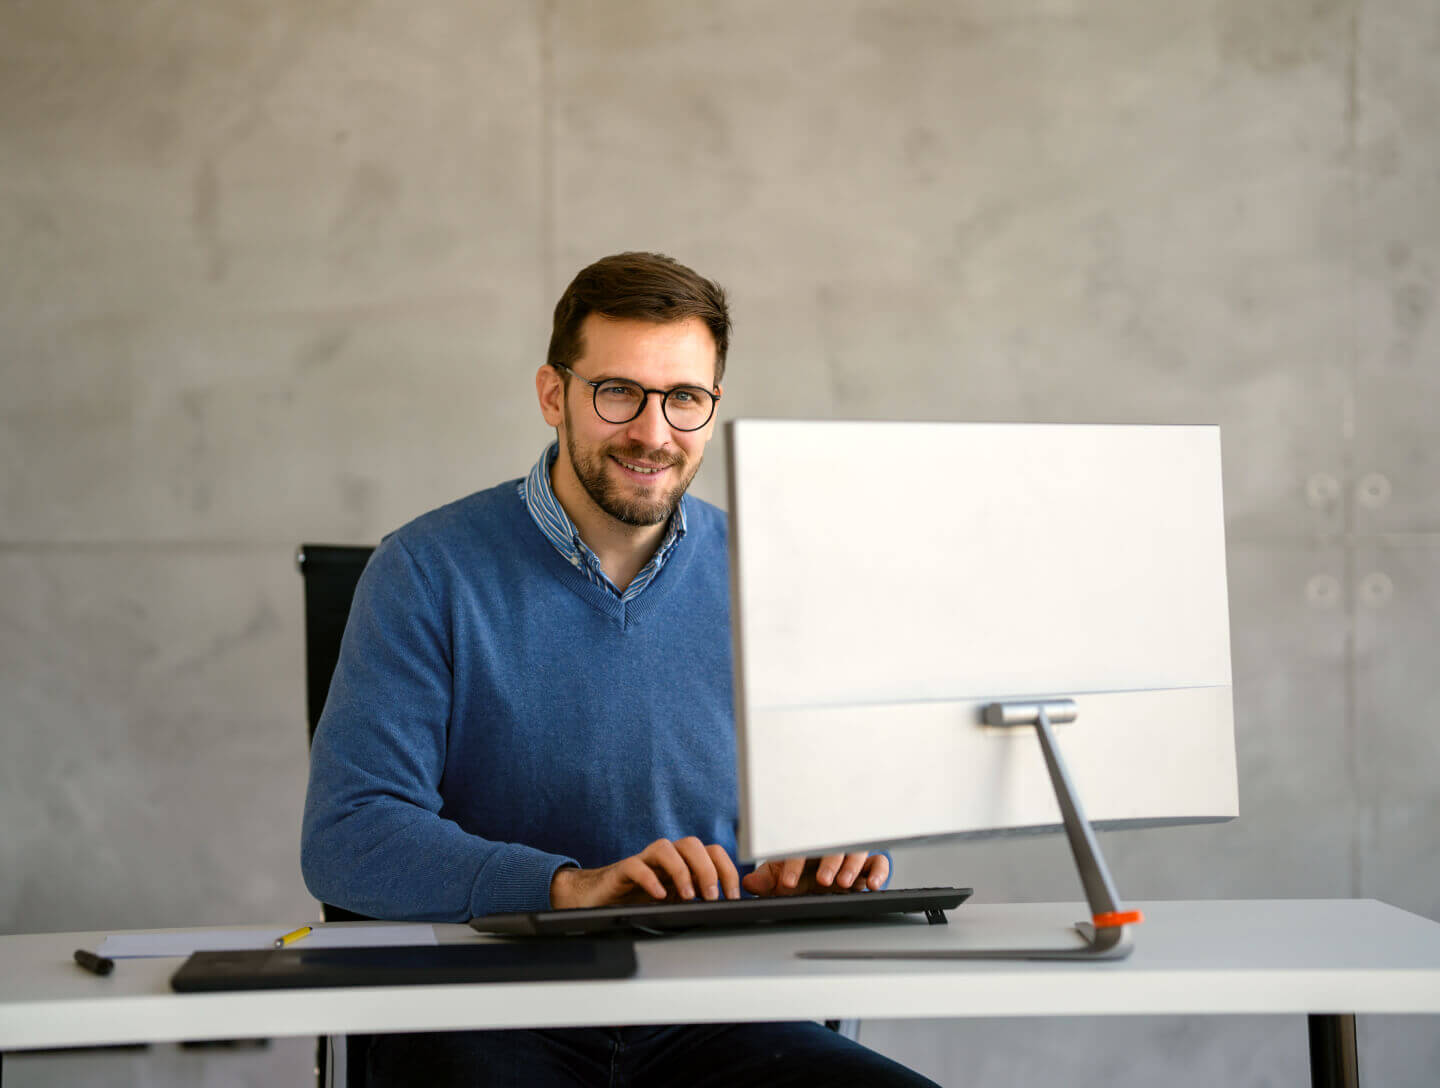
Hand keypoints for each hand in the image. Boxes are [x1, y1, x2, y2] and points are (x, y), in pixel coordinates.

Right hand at [549, 837, 741, 908]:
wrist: (600, 898)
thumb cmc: (640, 899)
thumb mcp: (676, 902)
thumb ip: (697, 899)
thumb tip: (727, 910)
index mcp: (683, 862)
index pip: (712, 852)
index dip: (727, 871)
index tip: (733, 896)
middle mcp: (666, 857)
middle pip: (692, 845)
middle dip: (707, 869)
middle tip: (711, 897)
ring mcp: (644, 861)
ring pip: (665, 848)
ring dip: (681, 870)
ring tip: (687, 896)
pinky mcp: (623, 871)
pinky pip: (636, 866)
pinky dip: (649, 879)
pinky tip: (658, 895)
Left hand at [741, 852, 888, 896]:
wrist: (813, 888)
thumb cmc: (796, 876)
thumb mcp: (777, 879)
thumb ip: (765, 881)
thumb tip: (750, 883)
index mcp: (806, 845)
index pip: (800, 849)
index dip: (793, 864)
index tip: (787, 883)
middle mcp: (829, 847)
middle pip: (833, 845)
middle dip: (829, 862)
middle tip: (823, 881)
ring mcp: (850, 856)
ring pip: (856, 852)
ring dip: (851, 866)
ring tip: (843, 883)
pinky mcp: (868, 867)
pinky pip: (879, 863)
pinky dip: (878, 872)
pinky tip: (872, 885)